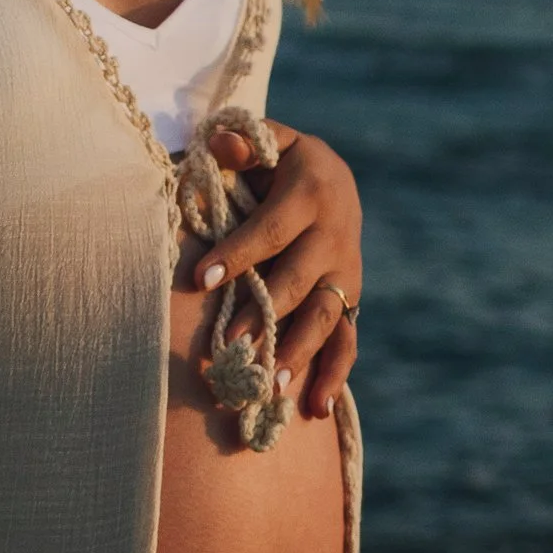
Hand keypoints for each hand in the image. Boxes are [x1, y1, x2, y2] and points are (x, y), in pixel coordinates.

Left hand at [195, 121, 360, 420]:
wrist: (333, 179)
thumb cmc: (280, 164)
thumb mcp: (268, 143)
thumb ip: (244, 145)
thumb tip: (221, 147)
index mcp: (313, 191)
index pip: (272, 228)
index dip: (238, 252)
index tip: (201, 279)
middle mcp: (336, 235)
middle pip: (301, 280)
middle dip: (266, 314)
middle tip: (231, 345)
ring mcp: (346, 272)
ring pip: (326, 316)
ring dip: (300, 352)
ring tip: (270, 385)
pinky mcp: (351, 300)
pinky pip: (347, 340)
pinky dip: (334, 375)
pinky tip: (314, 409)